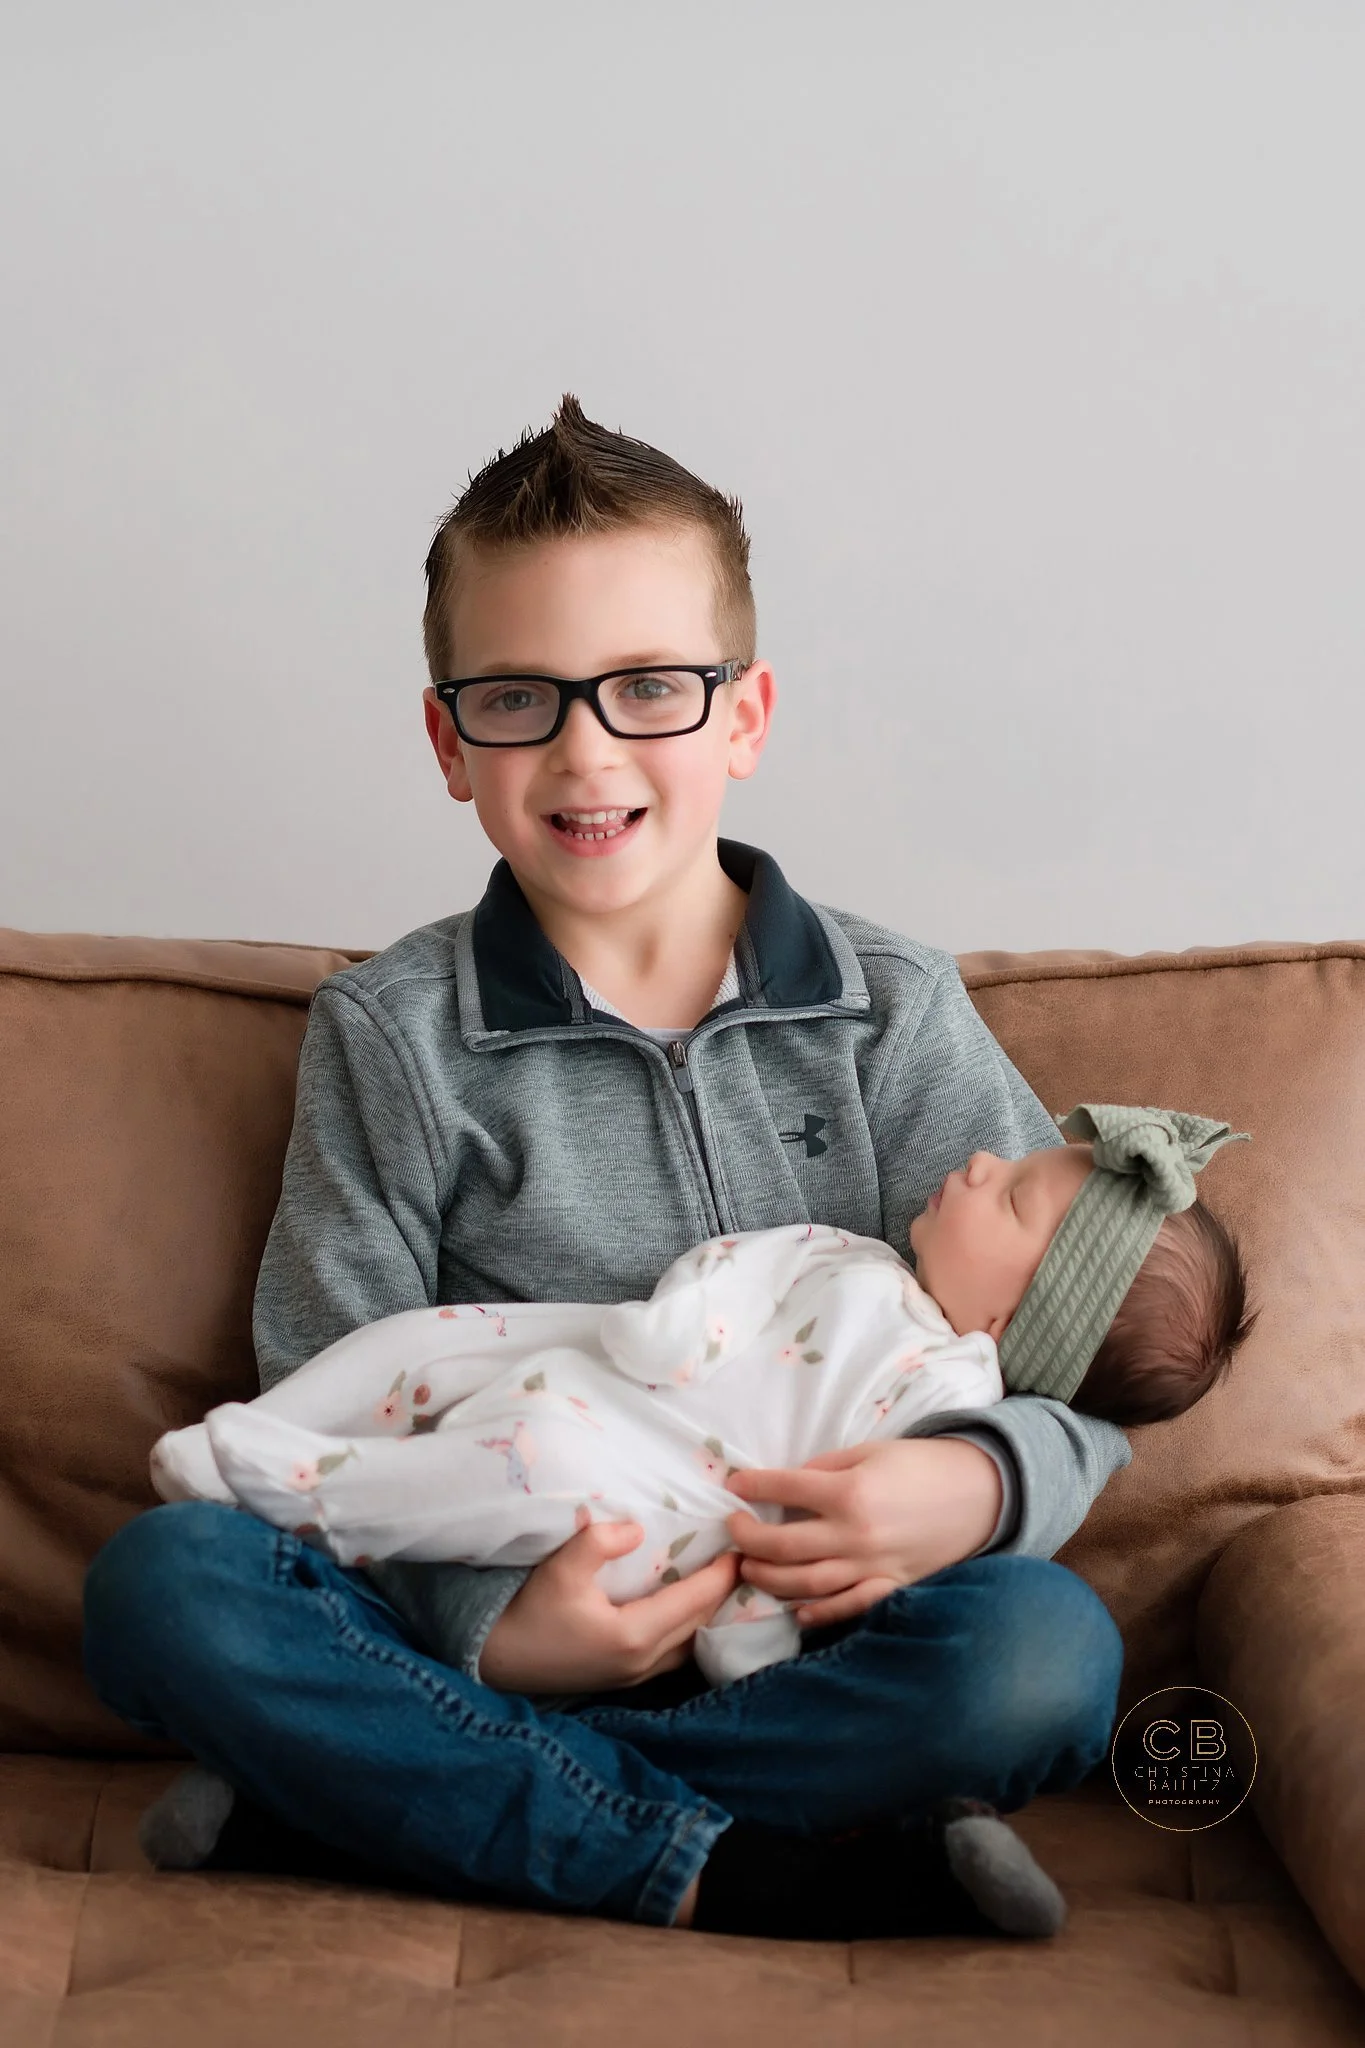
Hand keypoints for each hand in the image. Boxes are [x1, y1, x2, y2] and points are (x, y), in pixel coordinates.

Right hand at [478, 1508, 740, 1694]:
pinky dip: (687, 1628)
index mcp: (635, 1636)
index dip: (721, 1575)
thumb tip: (637, 1530)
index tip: (742, 1548)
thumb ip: (600, 1543)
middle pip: (699, 1624)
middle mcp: (643, 1662)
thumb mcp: (561, 1568)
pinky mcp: (622, 1678)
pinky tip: (686, 1610)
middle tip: (741, 1558)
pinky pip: (672, 1652)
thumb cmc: (529, 1611)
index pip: (694, 1601)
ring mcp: (633, 1675)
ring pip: (689, 1643)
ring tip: (718, 1582)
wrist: (496, 1657)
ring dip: (706, 1613)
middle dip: (722, 1592)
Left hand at [726, 1436, 1002, 1629]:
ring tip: (748, 1568)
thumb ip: (825, 1468)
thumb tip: (787, 1486)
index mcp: (849, 1491)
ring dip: (769, 1579)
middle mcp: (855, 1535)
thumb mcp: (870, 1452)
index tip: (733, 1486)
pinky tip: (795, 1610)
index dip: (751, 1486)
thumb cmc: (921, 1465)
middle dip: (748, 1540)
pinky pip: (846, 1608)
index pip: (784, 1489)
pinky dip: (817, 1614)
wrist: (979, 1494)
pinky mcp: (890, 1587)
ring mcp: (872, 1567)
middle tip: (733, 1530)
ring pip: (805, 1583)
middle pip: (784, 1546)